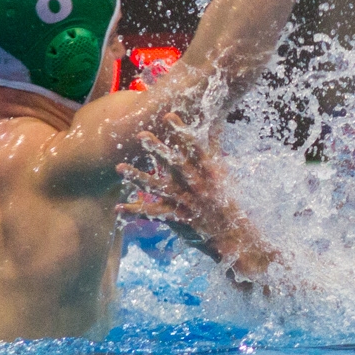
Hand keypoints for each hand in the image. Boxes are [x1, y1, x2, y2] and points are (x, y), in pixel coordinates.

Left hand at [117, 113, 277, 277]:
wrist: (235, 239)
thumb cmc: (229, 208)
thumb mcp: (223, 180)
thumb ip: (211, 157)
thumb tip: (213, 130)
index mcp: (210, 174)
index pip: (196, 148)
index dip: (182, 132)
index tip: (169, 116)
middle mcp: (198, 186)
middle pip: (175, 164)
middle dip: (158, 149)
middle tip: (141, 136)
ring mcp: (188, 203)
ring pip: (158, 187)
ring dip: (137, 177)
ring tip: (119, 168)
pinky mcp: (179, 219)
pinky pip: (154, 214)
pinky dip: (135, 211)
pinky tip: (119, 208)